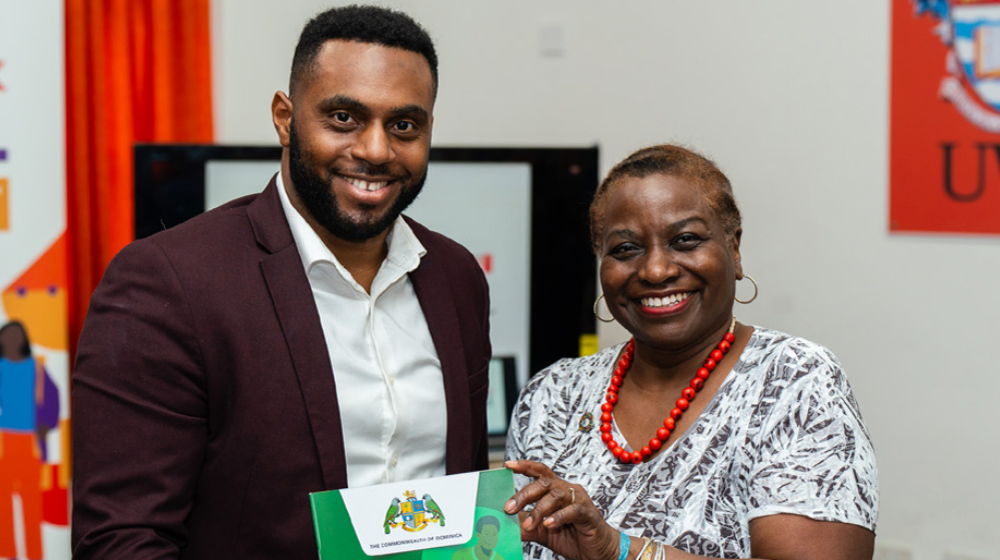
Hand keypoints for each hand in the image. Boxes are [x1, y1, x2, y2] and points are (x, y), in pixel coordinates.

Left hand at [504, 460, 625, 559]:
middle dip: (524, 495)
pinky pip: (573, 510)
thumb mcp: (543, 531)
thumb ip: (526, 525)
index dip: (524, 466)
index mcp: (556, 490)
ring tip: (529, 524)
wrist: (596, 552)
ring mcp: (579, 500)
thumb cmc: (571, 537)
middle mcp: (568, 490)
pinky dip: (559, 517)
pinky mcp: (589, 514)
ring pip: (556, 495)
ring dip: (539, 509)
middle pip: (544, 483)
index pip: (540, 472)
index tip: (507, 465)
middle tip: (509, 508)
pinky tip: (548, 524)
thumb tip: (504, 525)